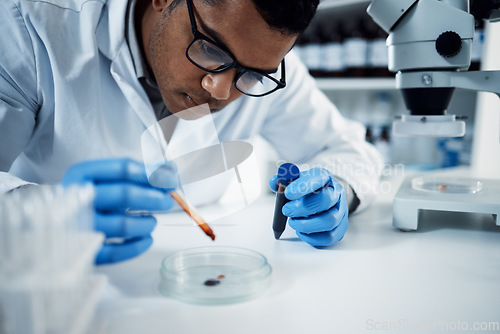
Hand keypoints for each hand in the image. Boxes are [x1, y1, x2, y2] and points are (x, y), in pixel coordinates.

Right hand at [62, 158, 178, 263]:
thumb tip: (171, 170)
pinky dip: (136, 246)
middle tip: (167, 202)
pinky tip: (146, 238)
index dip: (153, 174)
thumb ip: (139, 173)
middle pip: (124, 194)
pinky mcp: (82, 252)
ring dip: (146, 223)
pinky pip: (114, 253)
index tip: (170, 179)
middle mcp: (77, 198)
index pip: (123, 168)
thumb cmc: (89, 197)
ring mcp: (78, 227)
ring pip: (122, 225)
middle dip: (153, 198)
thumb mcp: (107, 179)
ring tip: (152, 221)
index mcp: (82, 174)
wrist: (53, 223)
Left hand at [269, 167, 347, 246]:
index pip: (318, 178)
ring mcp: (340, 211)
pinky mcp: (340, 227)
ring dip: (307, 225)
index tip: (287, 193)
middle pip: (325, 200)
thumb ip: (284, 181)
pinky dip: (312, 238)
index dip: (302, 186)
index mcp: (325, 178)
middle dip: (302, 208)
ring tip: (293, 222)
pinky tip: (301, 232)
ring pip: (329, 221)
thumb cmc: (310, 189)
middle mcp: (336, 193)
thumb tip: (274, 182)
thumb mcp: (298, 180)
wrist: (327, 196)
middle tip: (286, 210)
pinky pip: (329, 237)